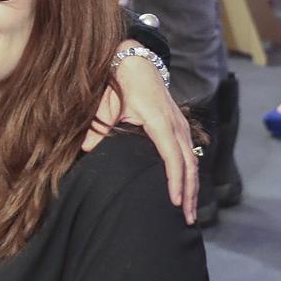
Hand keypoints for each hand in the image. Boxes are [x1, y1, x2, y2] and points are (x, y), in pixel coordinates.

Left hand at [87, 49, 200, 222]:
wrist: (135, 60)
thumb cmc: (119, 83)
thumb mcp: (107, 104)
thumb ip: (98, 128)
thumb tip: (87, 150)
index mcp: (160, 121)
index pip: (173, 157)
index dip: (175, 181)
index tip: (176, 203)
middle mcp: (175, 124)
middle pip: (189, 164)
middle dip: (190, 193)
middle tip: (189, 220)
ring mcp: (180, 124)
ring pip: (193, 160)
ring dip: (193, 187)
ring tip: (191, 212)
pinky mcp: (180, 125)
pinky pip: (190, 153)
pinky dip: (190, 174)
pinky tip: (188, 190)